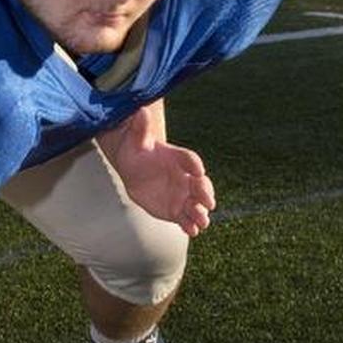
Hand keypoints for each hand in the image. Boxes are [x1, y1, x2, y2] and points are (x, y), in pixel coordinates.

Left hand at [102, 108, 215, 236]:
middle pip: (200, 184)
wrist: (133, 168)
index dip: (194, 165)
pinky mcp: (176, 210)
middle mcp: (185, 177)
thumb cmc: (136, 149)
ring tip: (202, 222)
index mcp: (177, 157)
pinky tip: (193, 232)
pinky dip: (190, 225)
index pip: (189, 159)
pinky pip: (185, 218)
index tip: (198, 170)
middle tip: (208, 202)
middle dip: (205, 193)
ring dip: (201, 213)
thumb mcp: (135, 139)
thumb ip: (140, 129)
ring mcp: (182, 194)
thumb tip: (140, 111)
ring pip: (196, 204)